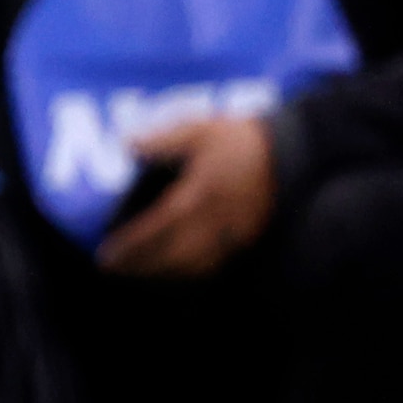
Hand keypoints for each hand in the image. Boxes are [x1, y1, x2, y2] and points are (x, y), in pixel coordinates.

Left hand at [96, 109, 279, 278]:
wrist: (295, 149)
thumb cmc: (241, 138)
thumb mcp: (198, 128)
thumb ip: (161, 140)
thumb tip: (126, 145)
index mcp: (201, 193)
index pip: (160, 227)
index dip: (133, 245)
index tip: (107, 254)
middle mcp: (219, 219)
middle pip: (175, 254)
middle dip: (141, 266)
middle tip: (113, 269)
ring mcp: (236, 232)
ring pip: (196, 265)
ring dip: (163, 274)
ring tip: (136, 273)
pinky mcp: (249, 237)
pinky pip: (217, 264)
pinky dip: (190, 273)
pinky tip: (172, 271)